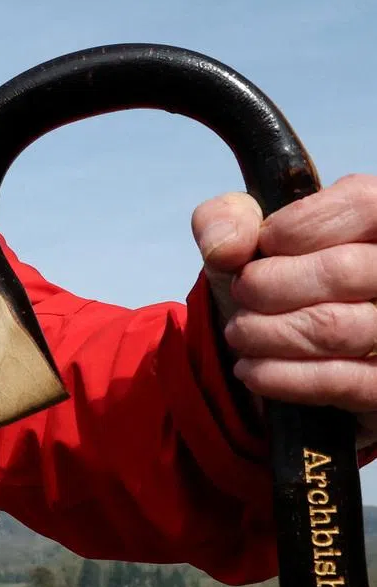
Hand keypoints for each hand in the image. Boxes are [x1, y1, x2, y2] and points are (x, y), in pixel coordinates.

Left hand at [191, 174, 376, 432]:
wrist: (274, 348)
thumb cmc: (268, 279)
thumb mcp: (239, 237)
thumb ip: (224, 219)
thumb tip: (227, 247)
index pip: (361, 205)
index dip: (299, 225)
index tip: (264, 244)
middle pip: (343, 270)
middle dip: (268, 286)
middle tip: (243, 295)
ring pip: (334, 327)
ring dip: (265, 332)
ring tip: (240, 333)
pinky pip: (341, 381)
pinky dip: (281, 375)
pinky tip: (251, 370)